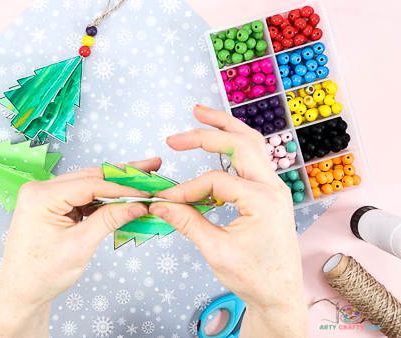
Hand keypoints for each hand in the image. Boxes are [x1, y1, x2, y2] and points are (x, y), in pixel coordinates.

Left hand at [0, 159, 161, 337]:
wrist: (21, 292)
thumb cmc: (41, 274)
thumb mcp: (80, 246)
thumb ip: (109, 220)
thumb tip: (136, 204)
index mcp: (40, 197)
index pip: (89, 184)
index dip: (122, 186)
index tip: (146, 189)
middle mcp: (39, 190)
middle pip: (89, 177)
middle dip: (121, 176)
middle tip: (150, 169)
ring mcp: (44, 197)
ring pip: (86, 185)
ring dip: (113, 187)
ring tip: (140, 183)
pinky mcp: (51, 205)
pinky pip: (80, 196)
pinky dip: (101, 199)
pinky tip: (121, 199)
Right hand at [149, 106, 307, 337]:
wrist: (279, 294)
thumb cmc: (255, 277)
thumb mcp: (216, 251)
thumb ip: (187, 222)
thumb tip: (161, 204)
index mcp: (263, 201)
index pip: (215, 181)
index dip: (186, 188)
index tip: (165, 200)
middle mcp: (273, 188)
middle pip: (240, 143)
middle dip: (207, 132)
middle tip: (176, 136)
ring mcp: (274, 188)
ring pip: (252, 143)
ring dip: (226, 127)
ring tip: (201, 113)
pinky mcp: (270, 193)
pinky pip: (253, 158)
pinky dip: (234, 144)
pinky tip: (218, 141)